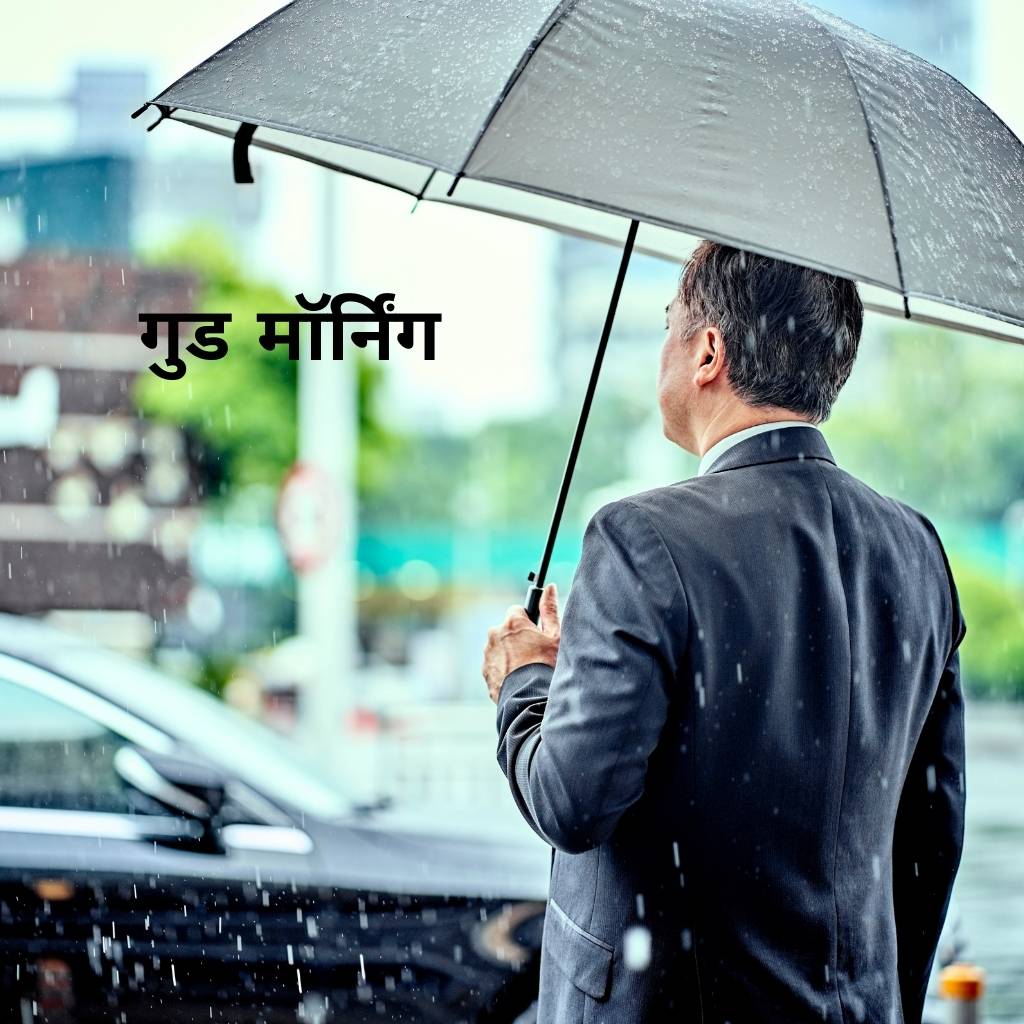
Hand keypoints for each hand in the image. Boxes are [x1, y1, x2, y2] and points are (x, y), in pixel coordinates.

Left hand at [482, 583, 559, 702]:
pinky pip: (495, 664)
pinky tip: (518, 679)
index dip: (528, 621)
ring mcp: (488, 653)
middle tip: (534, 654)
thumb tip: (549, 588)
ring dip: (510, 654)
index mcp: (512, 622)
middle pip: (507, 629)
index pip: (517, 611)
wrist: (530, 699)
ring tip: (526, 669)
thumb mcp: (555, 637)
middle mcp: (495, 633)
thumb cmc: (546, 666)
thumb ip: (550, 610)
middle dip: (517, 638)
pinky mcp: (485, 670)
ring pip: (500, 647)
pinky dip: (504, 669)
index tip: (536, 633)